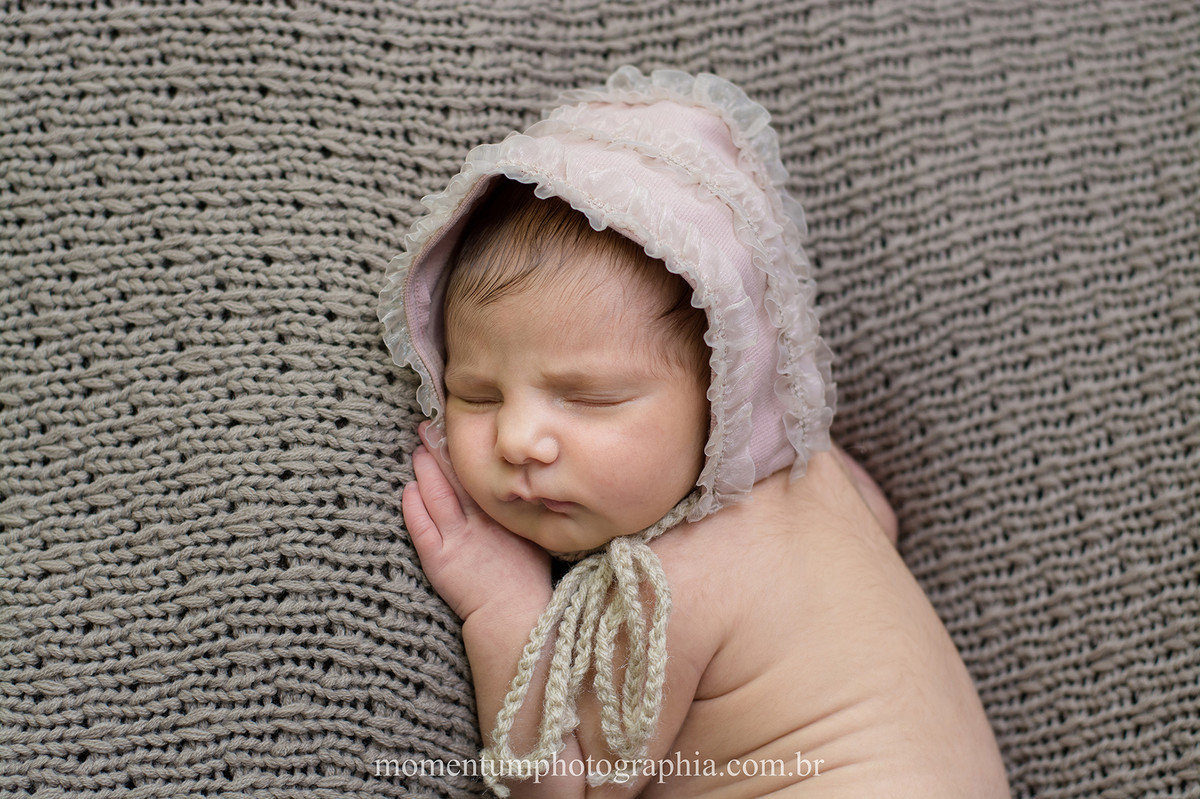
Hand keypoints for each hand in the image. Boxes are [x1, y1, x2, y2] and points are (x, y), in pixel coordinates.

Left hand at [402, 421, 551, 622]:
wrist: (516, 617)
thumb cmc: (528, 581)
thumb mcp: (533, 537)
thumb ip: (522, 512)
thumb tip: (518, 489)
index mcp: (505, 513)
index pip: (482, 474)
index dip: (468, 451)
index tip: (459, 430)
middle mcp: (480, 521)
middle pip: (456, 477)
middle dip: (441, 450)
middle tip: (428, 427)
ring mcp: (458, 539)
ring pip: (437, 495)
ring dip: (425, 471)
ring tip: (418, 451)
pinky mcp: (439, 559)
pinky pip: (422, 526)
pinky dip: (414, 506)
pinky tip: (408, 489)